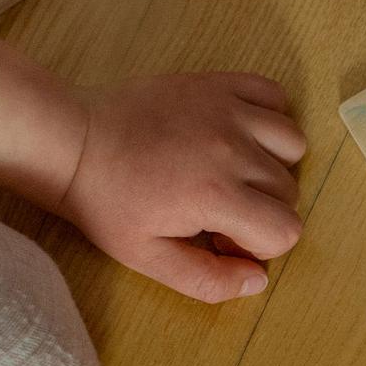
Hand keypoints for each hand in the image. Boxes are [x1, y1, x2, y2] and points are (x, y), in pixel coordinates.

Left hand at [60, 72, 307, 301]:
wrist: (72, 141)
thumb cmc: (106, 203)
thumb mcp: (146, 258)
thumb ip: (207, 280)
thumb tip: (258, 280)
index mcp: (215, 196)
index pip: (286, 230)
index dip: (259, 244)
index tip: (220, 237)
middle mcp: (231, 150)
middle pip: (288, 192)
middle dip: (262, 210)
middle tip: (216, 209)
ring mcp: (227, 111)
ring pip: (293, 146)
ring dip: (272, 166)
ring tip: (234, 173)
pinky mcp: (217, 85)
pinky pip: (275, 96)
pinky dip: (271, 118)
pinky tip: (242, 136)